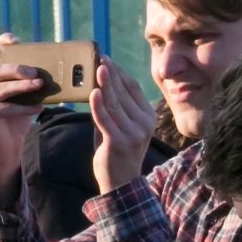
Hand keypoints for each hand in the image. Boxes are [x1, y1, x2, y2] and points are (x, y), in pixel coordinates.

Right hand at [0, 35, 46, 208]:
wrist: (3, 152)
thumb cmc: (14, 123)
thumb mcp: (22, 99)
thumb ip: (29, 84)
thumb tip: (54, 70)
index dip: (3, 43)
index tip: (17, 40)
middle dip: (18, 69)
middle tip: (37, 73)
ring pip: (2, 89)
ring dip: (23, 87)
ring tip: (41, 86)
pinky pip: (5, 108)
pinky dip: (23, 108)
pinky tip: (38, 108)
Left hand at [90, 60, 157, 195]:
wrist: (120, 184)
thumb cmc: (117, 153)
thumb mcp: (119, 126)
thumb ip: (113, 108)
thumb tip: (99, 84)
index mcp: (148, 118)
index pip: (133, 89)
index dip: (119, 72)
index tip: (106, 59)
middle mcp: (144, 124)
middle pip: (124, 93)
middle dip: (110, 74)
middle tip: (99, 57)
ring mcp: (133, 133)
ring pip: (115, 103)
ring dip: (105, 84)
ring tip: (96, 68)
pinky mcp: (119, 142)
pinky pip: (106, 119)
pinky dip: (98, 105)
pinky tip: (93, 93)